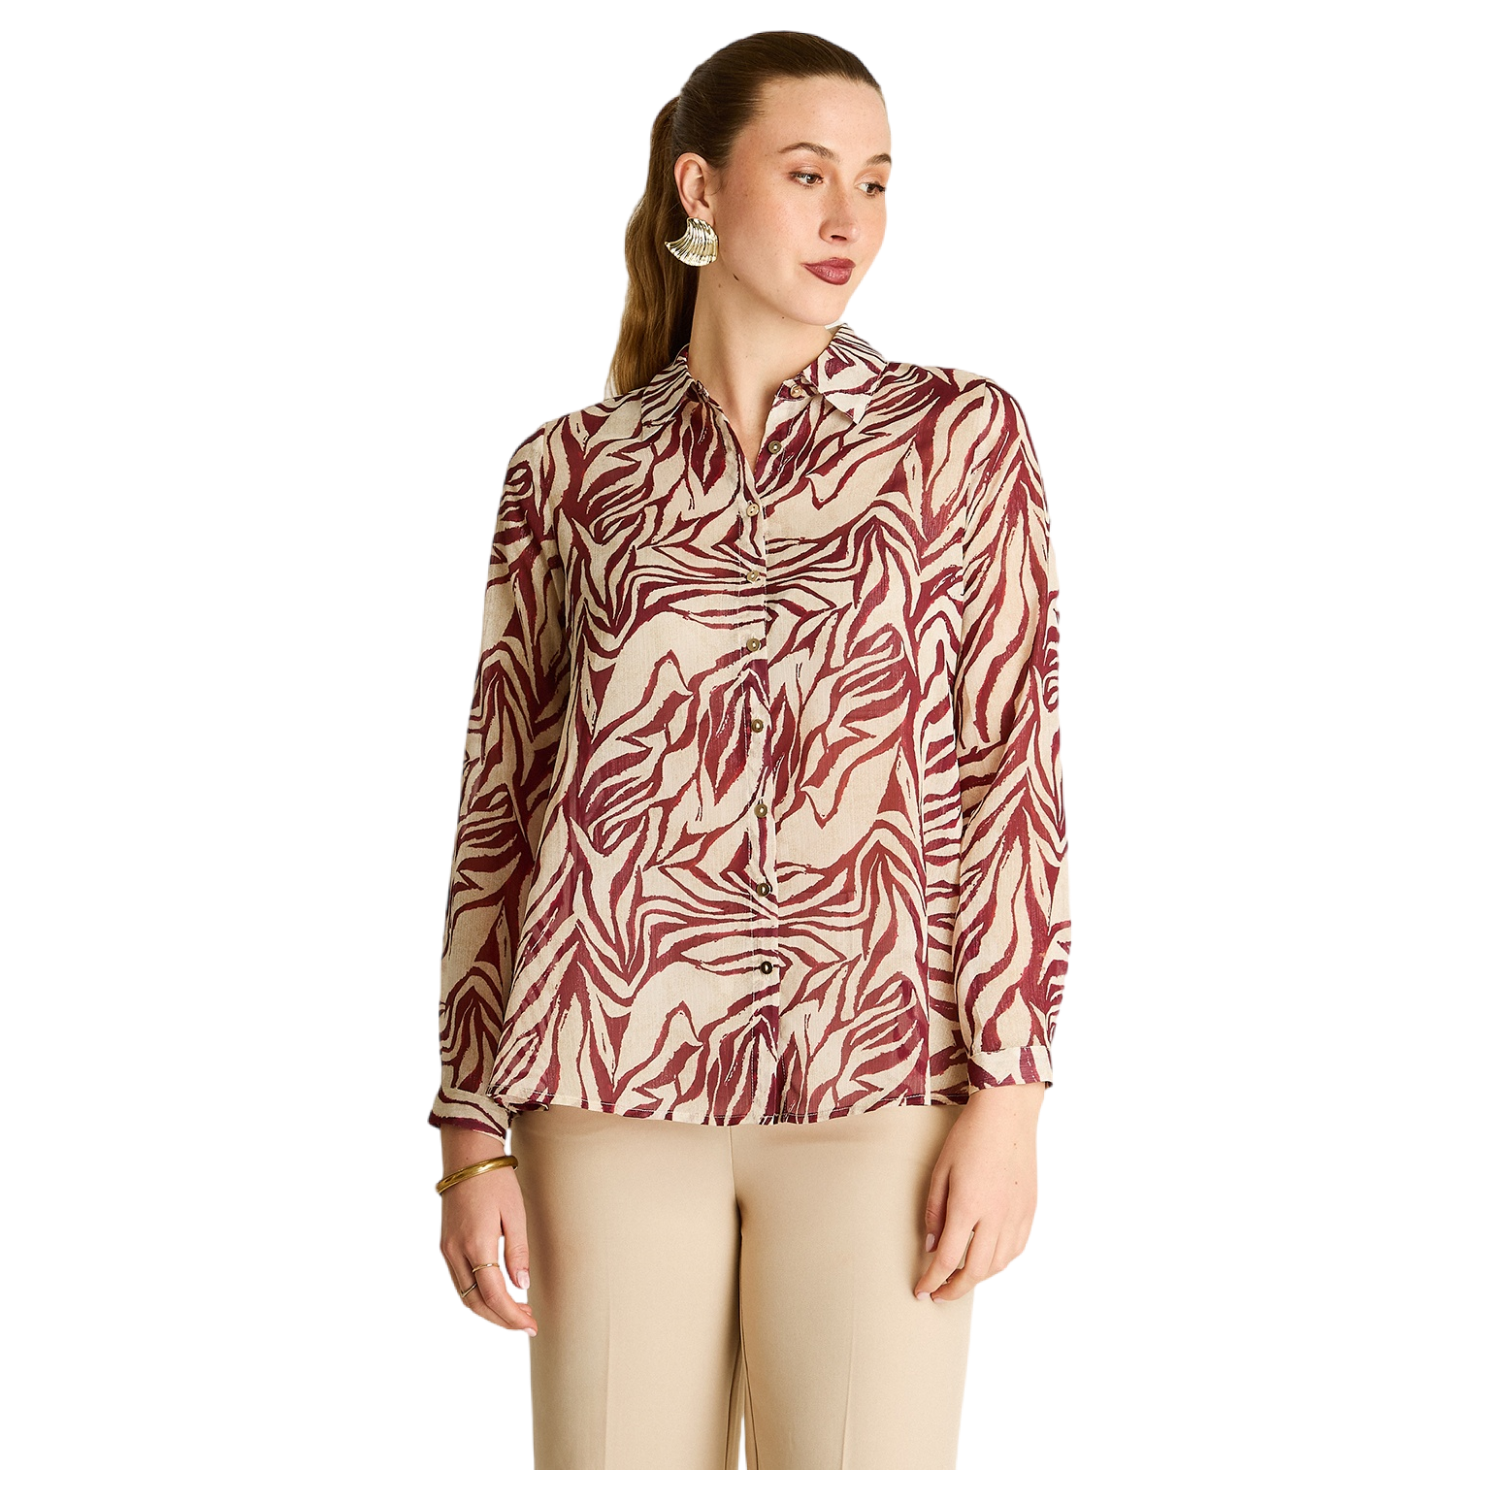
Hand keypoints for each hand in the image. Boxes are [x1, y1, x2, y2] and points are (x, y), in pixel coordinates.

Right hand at [437, 1124, 537, 1334]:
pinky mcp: (445, 1245)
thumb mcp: (515, 1212)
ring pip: (465, 1296)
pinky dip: (478, 1295)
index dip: (512, 1316)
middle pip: (476, 1303)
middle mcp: (456, 1252)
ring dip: (489, 1309)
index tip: (531, 1325)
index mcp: (476, 1244)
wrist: (467, 1156)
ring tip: (516, 1310)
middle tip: (526, 1322)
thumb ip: (518, 1251)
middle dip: (501, 1319)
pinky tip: (497, 1292)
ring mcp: (447, 1250)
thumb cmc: (495, 1180)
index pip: (494, 1295)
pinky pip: (460, 1281)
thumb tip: (521, 1286)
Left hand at [914, 1083, 1043, 1302]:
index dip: (932, 1281)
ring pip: (999, 1264)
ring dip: (977, 1278)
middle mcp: (995, 1216)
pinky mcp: (1030, 1209)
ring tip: (960, 1278)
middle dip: (955, 1289)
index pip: (948, 1259)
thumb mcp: (940, 1170)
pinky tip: (987, 1259)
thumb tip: (931, 1246)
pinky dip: (1000, 1262)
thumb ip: (934, 1211)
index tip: (921, 1291)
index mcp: (968, 1205)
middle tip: (939, 1295)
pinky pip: (1016, 1248)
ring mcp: (1016, 1214)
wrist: (1007, 1114)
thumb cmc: (969, 1136)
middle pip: (976, 1270)